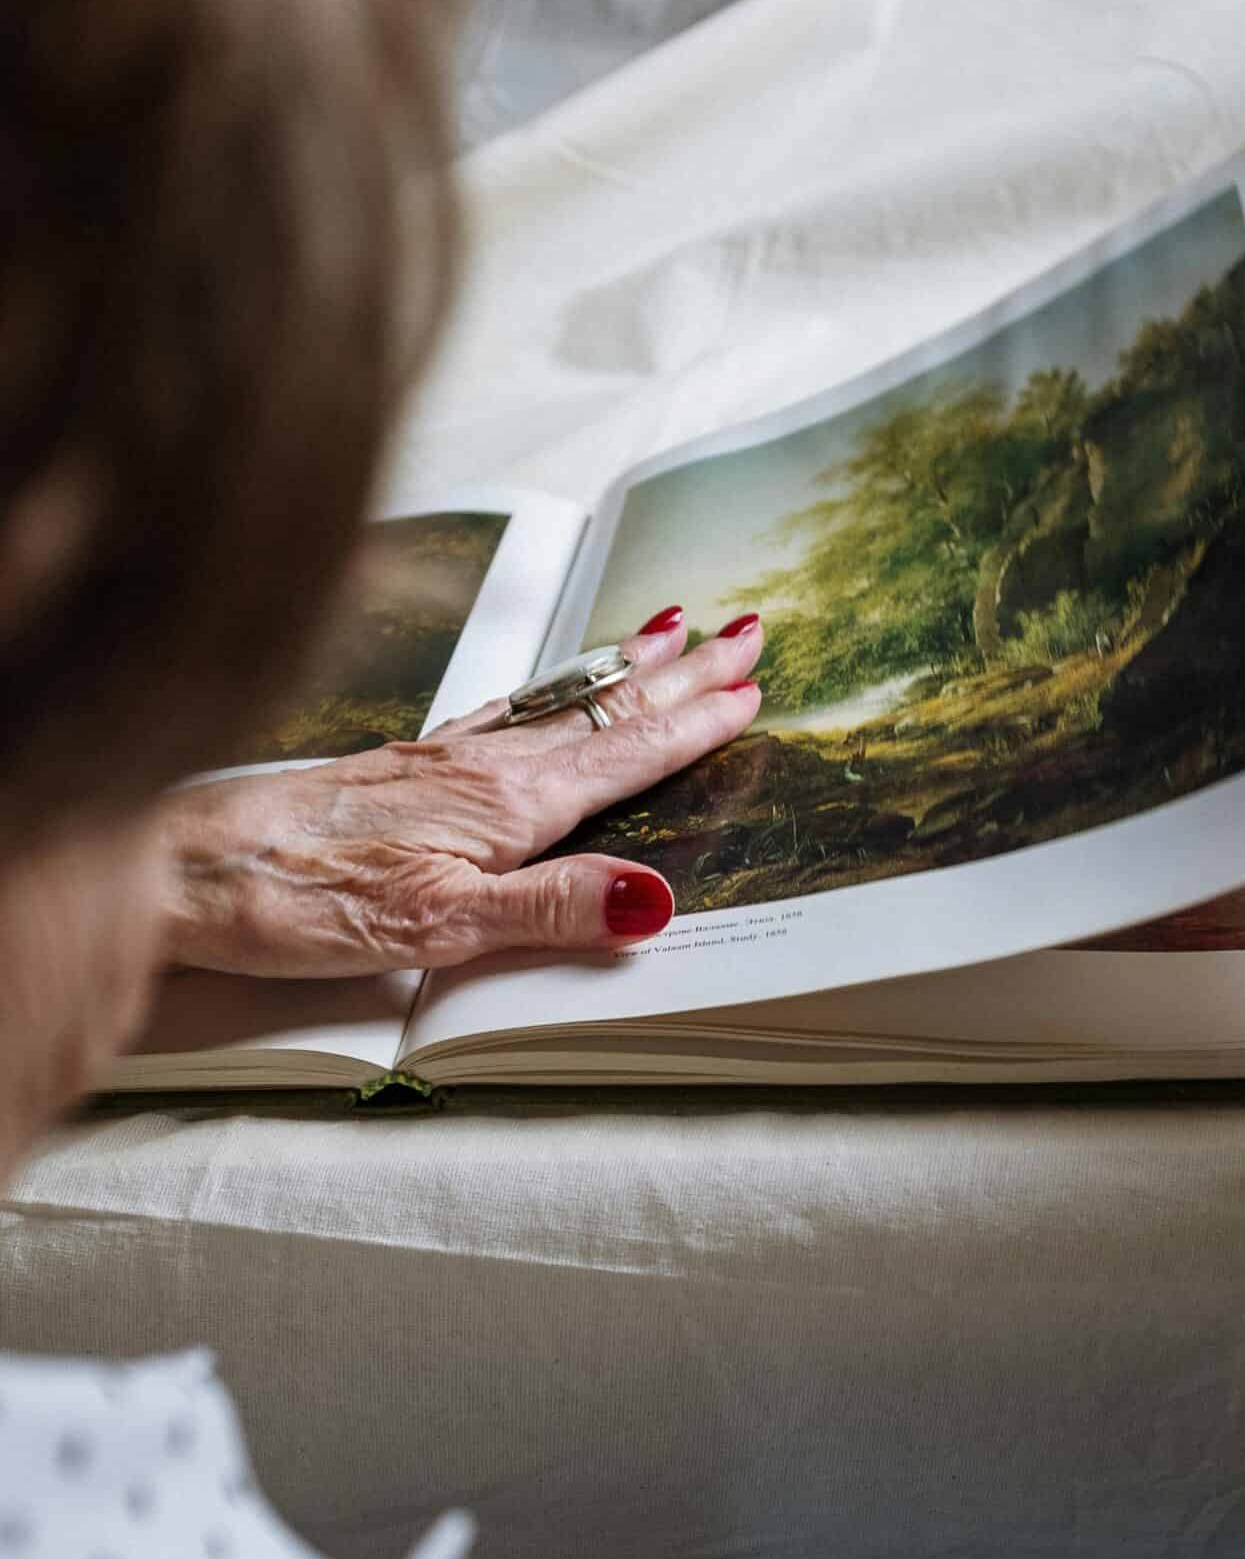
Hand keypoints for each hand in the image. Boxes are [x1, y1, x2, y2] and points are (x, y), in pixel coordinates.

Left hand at [158, 609, 763, 975]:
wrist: (179, 867)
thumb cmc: (292, 899)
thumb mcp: (434, 928)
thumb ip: (548, 911)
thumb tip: (654, 900)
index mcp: (503, 805)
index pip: (623, 755)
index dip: (691, 725)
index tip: (751, 689)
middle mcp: (477, 768)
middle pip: (601, 711)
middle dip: (678, 676)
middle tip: (747, 631)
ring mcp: (434, 761)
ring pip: (553, 703)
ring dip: (619, 670)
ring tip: (668, 630)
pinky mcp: (394, 768)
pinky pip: (498, 712)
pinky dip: (544, 691)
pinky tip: (540, 694)